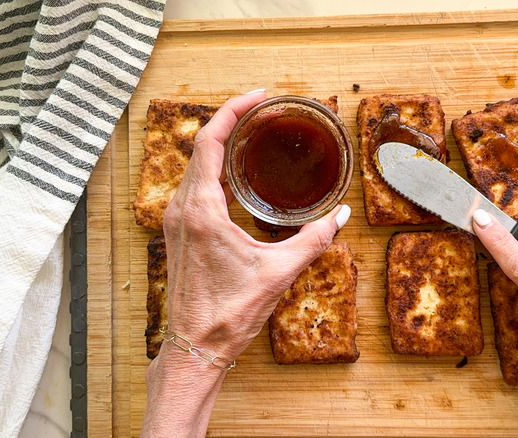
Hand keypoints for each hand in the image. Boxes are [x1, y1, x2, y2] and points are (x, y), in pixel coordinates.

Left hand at [143, 90, 349, 436]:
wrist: (194, 347)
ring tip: (252, 132)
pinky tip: (236, 171)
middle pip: (200, 146)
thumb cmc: (228, 314)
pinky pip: (193, 184)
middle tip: (263, 109)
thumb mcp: (278, 273)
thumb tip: (342, 215)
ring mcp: (176, 220)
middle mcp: (182, 209)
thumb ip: (314, 240)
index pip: (210, 141)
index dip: (233, 110)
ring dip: (221, 143)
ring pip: (194, 165)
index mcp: (202, 211)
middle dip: (231, 121)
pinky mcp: (179, 232)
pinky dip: (213, 166)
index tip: (259, 97)